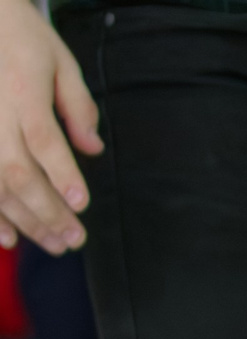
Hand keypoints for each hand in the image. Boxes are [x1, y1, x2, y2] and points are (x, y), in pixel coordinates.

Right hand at [0, 0, 100, 254]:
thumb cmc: (21, 40)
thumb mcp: (60, 61)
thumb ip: (78, 106)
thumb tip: (93, 148)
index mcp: (22, 92)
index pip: (42, 139)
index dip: (61, 174)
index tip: (81, 203)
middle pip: (17, 170)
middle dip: (47, 211)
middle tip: (74, 239)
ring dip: (24, 220)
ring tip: (54, 244)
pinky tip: (7, 238)